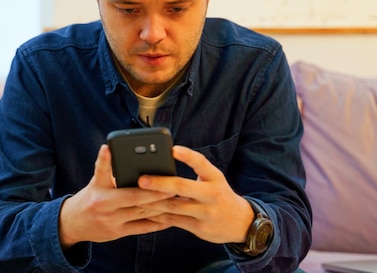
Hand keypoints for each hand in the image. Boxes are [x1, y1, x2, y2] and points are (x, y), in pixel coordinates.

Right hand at [58, 145, 174, 247]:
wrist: (73, 224)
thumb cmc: (90, 197)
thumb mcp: (96, 183)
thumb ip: (111, 173)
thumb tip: (134, 161)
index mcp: (97, 187)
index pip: (101, 171)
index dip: (104, 159)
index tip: (107, 148)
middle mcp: (103, 204)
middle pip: (131, 196)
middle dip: (153, 192)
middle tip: (172, 186)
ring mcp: (111, 220)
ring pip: (141, 212)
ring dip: (160, 206)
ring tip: (176, 199)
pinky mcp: (118, 232)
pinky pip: (142, 228)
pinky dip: (157, 223)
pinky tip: (170, 218)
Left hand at [136, 145, 253, 243]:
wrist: (241, 223)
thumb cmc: (219, 195)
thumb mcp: (214, 180)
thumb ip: (196, 170)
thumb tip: (167, 158)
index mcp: (215, 178)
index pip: (201, 163)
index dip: (187, 156)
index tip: (173, 149)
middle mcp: (211, 195)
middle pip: (183, 187)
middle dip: (160, 183)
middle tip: (141, 179)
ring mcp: (206, 213)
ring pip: (174, 206)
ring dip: (153, 201)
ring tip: (135, 196)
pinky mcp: (199, 228)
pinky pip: (174, 221)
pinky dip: (158, 216)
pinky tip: (145, 211)